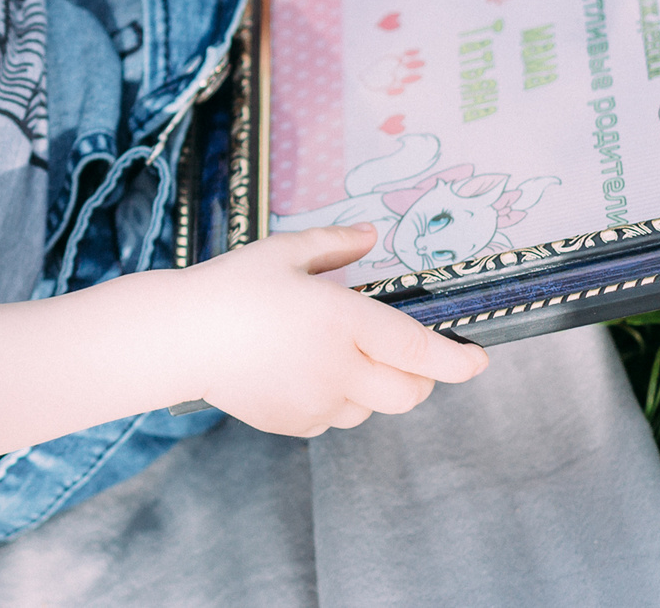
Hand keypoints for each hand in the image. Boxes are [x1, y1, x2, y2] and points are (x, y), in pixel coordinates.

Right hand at [174, 224, 487, 435]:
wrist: (180, 338)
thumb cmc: (232, 287)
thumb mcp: (284, 251)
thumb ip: (335, 243)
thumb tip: (370, 235)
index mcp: (344, 321)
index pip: (421, 350)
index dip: (458, 359)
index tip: (479, 359)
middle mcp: (339, 369)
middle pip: (410, 393)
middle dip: (421, 378)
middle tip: (408, 354)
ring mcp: (318, 403)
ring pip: (372, 408)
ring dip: (375, 388)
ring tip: (338, 354)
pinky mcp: (296, 423)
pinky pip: (335, 418)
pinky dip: (337, 400)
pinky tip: (304, 371)